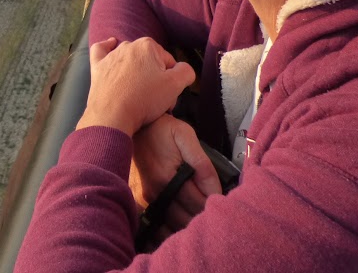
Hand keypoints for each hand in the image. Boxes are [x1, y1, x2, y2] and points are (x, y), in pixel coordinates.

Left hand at [77, 38, 194, 136]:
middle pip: (150, 62)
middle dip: (154, 77)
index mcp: (148, 46)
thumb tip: (183, 68)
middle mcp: (128, 45)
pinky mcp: (98, 66)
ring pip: (130, 60)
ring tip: (137, 93)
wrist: (112, 115)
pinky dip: (107, 49)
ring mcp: (111, 56)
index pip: (169, 62)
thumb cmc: (144, 99)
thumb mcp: (175, 86)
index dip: (171, 80)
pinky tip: (111, 48)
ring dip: (136, 72)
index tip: (167, 96)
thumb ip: (186, 71)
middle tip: (155, 99)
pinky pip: (102, 51)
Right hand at [130, 114, 221, 233]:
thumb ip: (202, 165)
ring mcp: (144, 200)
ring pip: (171, 227)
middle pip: (186, 220)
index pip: (198, 204)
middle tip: (215, 214)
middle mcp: (154, 193)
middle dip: (202, 219)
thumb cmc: (162, 129)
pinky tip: (179, 228)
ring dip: (187, 226)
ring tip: (199, 219)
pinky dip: (169, 230)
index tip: (224, 204)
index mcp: (167, 178)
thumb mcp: (186, 136)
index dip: (214, 206)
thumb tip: (215, 192)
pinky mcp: (138, 201)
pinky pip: (156, 226)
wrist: (133, 126)